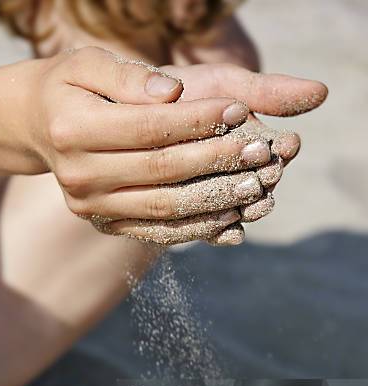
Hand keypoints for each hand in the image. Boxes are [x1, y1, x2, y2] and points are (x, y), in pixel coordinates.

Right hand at [26, 47, 279, 243]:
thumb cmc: (71, 87)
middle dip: (217, 160)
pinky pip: (158, 231)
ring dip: (215, 199)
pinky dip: (197, 227)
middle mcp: (79, 175)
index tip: (239, 110)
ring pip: (165, 208)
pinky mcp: (105, 224)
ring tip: (256, 186)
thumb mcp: (88, 63)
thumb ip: (128, 75)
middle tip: (261, 152)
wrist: (38, 127)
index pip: (149, 126)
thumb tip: (172, 90)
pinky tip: (231, 217)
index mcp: (73, 128)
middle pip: (162, 171)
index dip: (198, 119)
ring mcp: (91, 206)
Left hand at [153, 63, 327, 244]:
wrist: (132, 113)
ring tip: (252, 206)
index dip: (282, 148)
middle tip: (268, 177)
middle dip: (265, 181)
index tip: (288, 144)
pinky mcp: (191, 218)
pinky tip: (230, 233)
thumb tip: (322, 92)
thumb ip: (267, 91)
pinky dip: (221, 232)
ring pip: (238, 209)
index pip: (276, 150)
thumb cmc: (182, 94)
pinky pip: (211, 231)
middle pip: (260, 184)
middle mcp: (239, 173)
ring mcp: (217, 197)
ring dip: (248, 209)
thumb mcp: (223, 84)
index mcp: (252, 143)